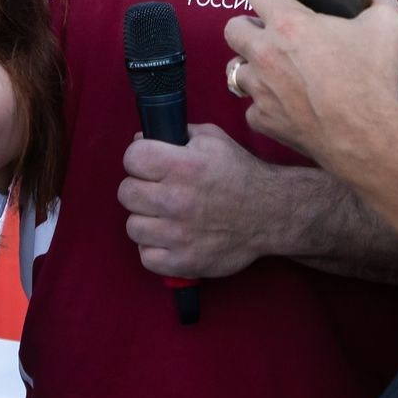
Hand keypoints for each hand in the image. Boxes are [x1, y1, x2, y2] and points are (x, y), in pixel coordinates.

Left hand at [118, 123, 276, 279]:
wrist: (271, 213)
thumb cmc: (239, 175)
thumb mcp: (213, 140)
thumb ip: (176, 135)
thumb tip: (140, 140)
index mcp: (185, 165)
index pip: (132, 157)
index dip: (138, 158)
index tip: (147, 164)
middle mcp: (178, 200)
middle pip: (126, 193)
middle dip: (139, 188)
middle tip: (156, 190)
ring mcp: (180, 235)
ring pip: (133, 226)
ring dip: (146, 220)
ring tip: (163, 216)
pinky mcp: (184, 262)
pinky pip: (146, 256)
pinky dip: (154, 248)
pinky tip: (168, 238)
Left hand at [222, 0, 397, 168]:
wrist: (368, 136)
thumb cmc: (374, 78)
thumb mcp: (389, 23)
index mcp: (289, 24)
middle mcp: (265, 53)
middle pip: (232, 29)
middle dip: (249, 28)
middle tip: (273, 34)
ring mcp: (260, 89)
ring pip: (236, 70)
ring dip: (253, 68)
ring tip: (277, 72)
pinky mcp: (263, 120)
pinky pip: (252, 108)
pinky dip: (266, 106)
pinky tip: (286, 105)